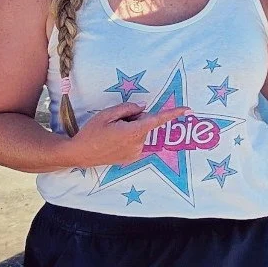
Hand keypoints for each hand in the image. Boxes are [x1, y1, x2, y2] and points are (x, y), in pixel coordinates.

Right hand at [64, 102, 182, 166]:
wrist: (80, 154)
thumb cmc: (91, 132)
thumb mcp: (107, 114)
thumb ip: (127, 109)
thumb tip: (143, 108)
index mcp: (133, 132)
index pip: (157, 120)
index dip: (173, 113)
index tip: (187, 109)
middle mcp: (138, 144)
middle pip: (145, 124)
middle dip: (135, 119)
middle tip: (115, 123)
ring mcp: (136, 153)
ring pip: (140, 133)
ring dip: (131, 129)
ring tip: (112, 133)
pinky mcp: (132, 158)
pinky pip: (136, 142)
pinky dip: (129, 138)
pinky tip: (114, 141)